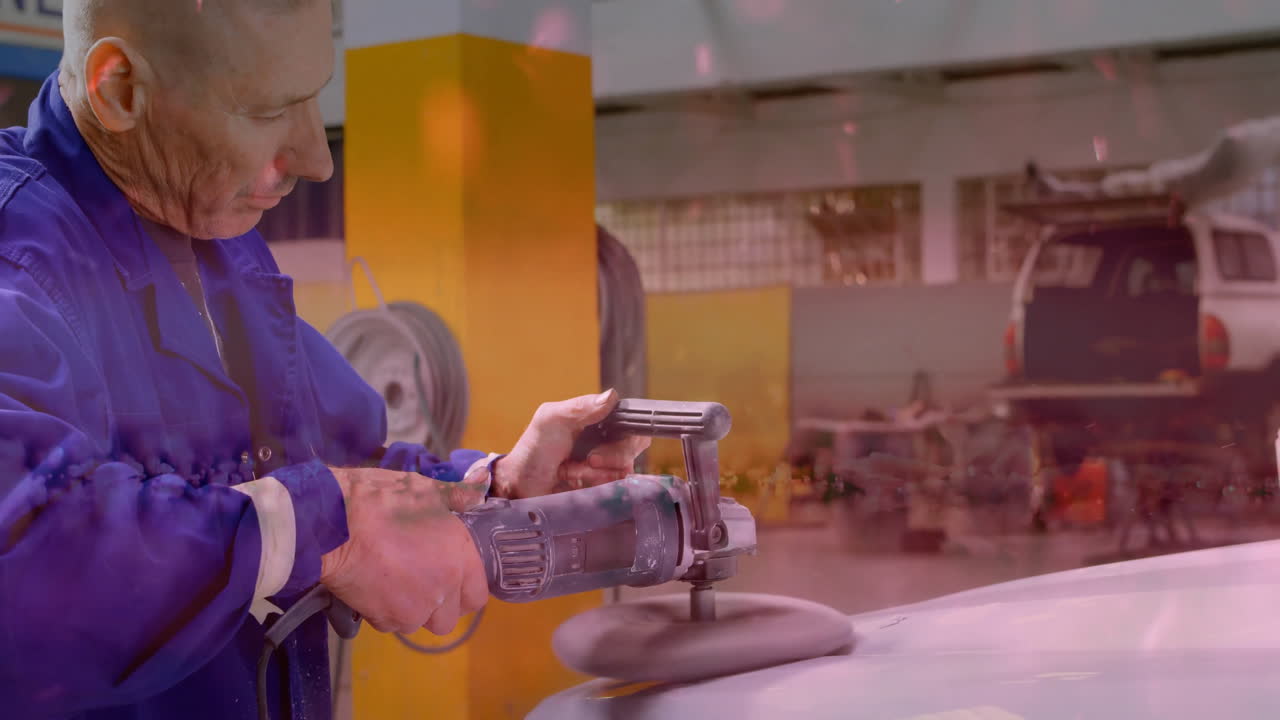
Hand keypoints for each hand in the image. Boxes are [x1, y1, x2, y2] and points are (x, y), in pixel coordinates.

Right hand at [319, 467, 487, 635]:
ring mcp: (413, 609)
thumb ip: (458, 495)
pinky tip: (374, 586)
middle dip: (439, 606)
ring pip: (419, 623)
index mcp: (460, 559)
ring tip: (395, 582)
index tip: (454, 577)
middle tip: (422, 581)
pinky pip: (391, 623)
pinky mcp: (383, 619)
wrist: (334, 523)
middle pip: (449, 618)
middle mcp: (443, 590)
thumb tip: (480, 487)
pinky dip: (385, 612)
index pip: (478, 596)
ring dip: (411, 609)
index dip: (467, 589)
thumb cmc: (383, 500)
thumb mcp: (425, 489)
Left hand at [491, 389, 650, 498]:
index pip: (631, 420)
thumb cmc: (534, 448)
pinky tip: (577, 482)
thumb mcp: (551, 419)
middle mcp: (608, 439)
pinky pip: (617, 488)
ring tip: (572, 471)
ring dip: (599, 472)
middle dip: (613, 455)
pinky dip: (597, 486)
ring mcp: (607, 464)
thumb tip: (612, 396)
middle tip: (589, 459)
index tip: (608, 438)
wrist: (521, 485)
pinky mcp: (603, 486)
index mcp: (598, 418)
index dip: (628, 431)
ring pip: (625, 468)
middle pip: (635, 445)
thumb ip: (580, 406)